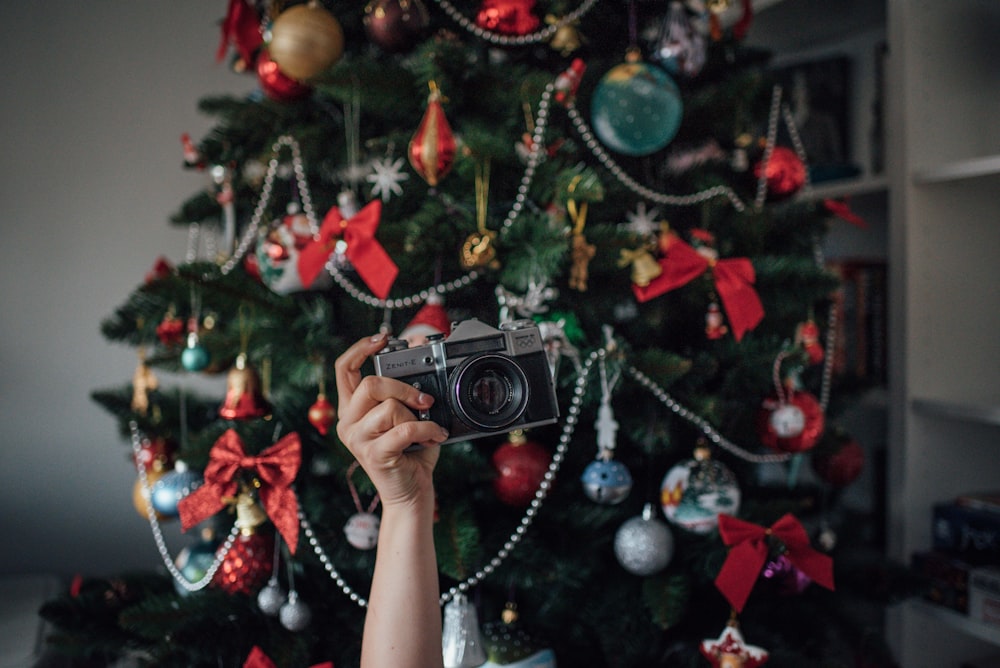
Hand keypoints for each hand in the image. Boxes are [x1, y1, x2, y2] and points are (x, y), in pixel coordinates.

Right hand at [334, 332, 449, 508]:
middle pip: (370, 384)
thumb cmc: (411, 452)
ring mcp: (358, 440)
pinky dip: (427, 429)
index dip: (361, 348)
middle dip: (403, 387)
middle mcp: (348, 422)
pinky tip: (435, 435)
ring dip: (417, 415)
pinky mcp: (374, 455)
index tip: (383, 338)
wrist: (411, 492)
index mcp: (352, 409)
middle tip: (425, 400)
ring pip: (388, 407)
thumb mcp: (407, 414)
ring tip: (428, 427)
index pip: (344, 369)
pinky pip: (404, 429)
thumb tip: (418, 351)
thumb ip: (407, 389)